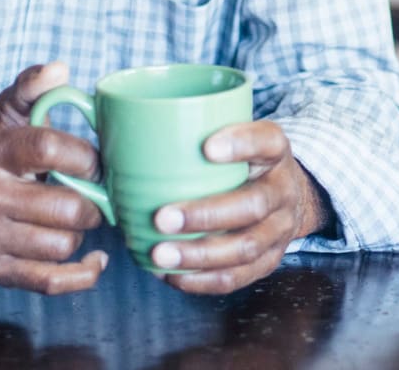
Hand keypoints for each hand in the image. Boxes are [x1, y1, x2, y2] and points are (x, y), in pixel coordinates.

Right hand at [0, 62, 107, 293]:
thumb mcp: (8, 112)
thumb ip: (32, 86)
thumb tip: (60, 69)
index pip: (47, 148)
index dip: (86, 155)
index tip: (97, 159)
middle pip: (63, 206)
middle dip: (93, 199)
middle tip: (95, 190)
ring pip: (62, 244)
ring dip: (81, 231)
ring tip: (77, 214)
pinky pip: (51, 281)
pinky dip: (82, 274)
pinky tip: (93, 257)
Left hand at [148, 120, 331, 294]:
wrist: (286, 191)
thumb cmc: (243, 156)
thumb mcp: (234, 130)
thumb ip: (193, 124)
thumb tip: (113, 118)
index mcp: (274, 148)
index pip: (266, 141)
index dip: (240, 144)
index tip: (207, 147)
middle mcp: (282, 189)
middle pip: (252, 205)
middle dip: (205, 215)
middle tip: (162, 218)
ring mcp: (280, 228)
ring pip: (245, 247)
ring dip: (199, 255)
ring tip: (160, 254)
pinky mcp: (270, 259)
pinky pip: (240, 276)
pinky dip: (204, 280)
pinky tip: (173, 274)